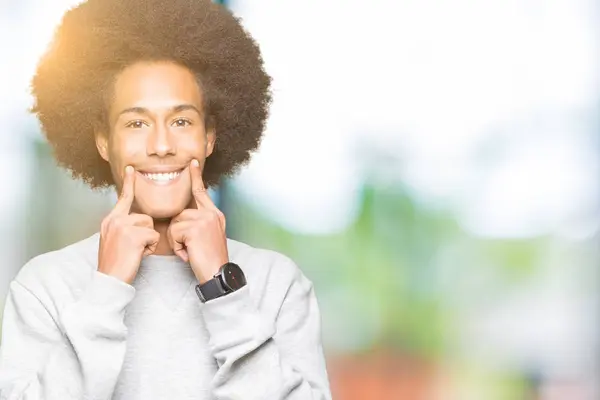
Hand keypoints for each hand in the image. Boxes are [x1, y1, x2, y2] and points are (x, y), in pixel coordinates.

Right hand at [98, 166, 159, 283]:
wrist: (109, 280)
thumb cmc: (115, 264)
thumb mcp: (114, 240)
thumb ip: (124, 227)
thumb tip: (139, 220)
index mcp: (110, 220)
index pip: (123, 198)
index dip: (129, 183)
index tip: (132, 168)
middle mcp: (115, 220)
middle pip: (145, 216)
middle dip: (146, 233)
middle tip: (133, 249)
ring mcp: (123, 226)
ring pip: (150, 226)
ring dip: (148, 241)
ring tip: (135, 252)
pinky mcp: (133, 235)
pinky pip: (153, 236)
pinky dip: (150, 248)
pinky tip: (138, 255)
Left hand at [167, 159, 228, 282]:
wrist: (218, 273)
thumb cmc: (210, 259)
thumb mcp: (209, 236)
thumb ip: (200, 223)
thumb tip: (182, 219)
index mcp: (215, 214)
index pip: (201, 192)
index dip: (196, 177)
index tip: (192, 162)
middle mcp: (211, 214)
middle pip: (180, 214)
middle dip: (178, 232)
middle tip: (190, 248)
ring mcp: (204, 220)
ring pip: (175, 223)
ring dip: (177, 241)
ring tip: (190, 251)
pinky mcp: (195, 229)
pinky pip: (174, 233)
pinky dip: (177, 247)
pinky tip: (189, 254)